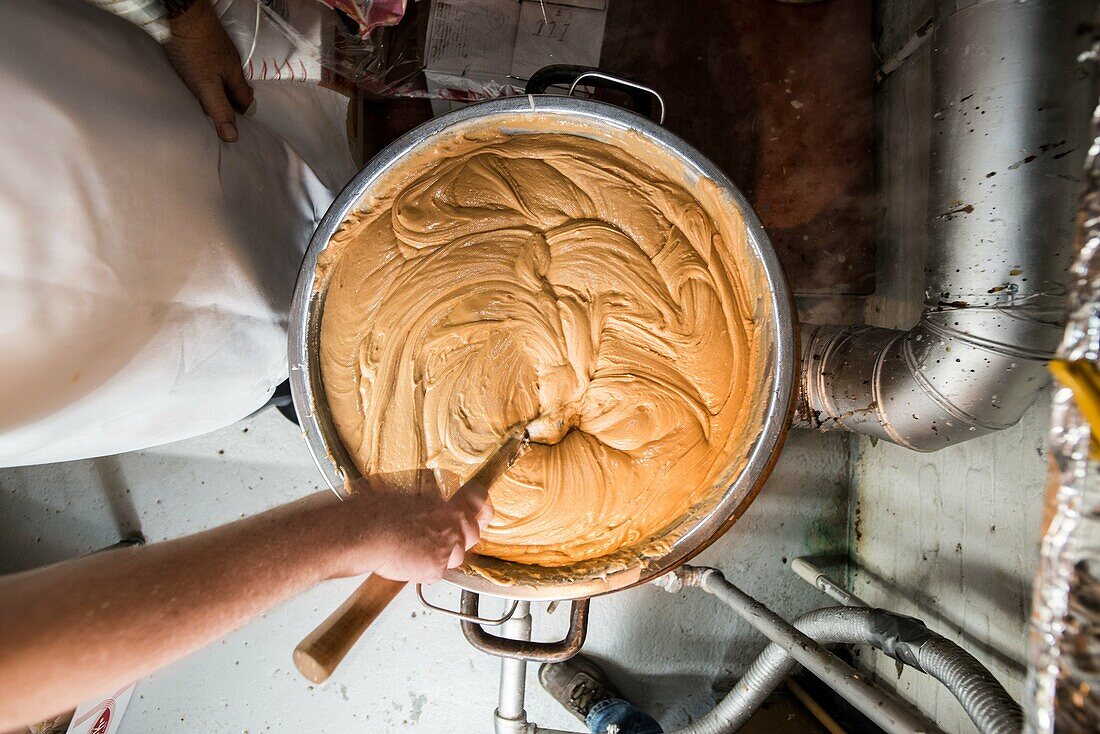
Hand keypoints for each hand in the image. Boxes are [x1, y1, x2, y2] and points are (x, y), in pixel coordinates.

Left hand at [165, 0, 253, 141]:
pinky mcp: (205, 41)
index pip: (245, 100)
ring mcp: (218, 50)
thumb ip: (219, 109)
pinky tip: (196, 72)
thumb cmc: (195, 48)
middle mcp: (230, 62)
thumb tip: (232, 136)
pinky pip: (212, 61)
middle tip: (221, 112)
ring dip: (219, 86)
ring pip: (224, 74)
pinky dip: (208, 71)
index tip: (233, 124)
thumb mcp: (207, 85)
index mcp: (235, 75)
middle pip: (236, 87)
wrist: (183, 13)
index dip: (240, 113)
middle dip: (231, 100)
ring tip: (207, 96)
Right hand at [331, 471, 493, 583]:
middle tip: (443, 534)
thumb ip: (429, 500)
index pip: (479, 500)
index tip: (482, 510)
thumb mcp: (407, 494)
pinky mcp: (433, 570)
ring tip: (421, 549)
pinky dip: (427, 569)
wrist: (363, 535)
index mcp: (447, 504)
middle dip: (462, 535)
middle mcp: (452, 526)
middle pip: (474, 533)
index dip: (481, 506)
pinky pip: (439, 572)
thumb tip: (434, 500)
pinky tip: (410, 561)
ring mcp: (445, 550)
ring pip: (459, 556)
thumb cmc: (377, 512)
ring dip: (445, 554)